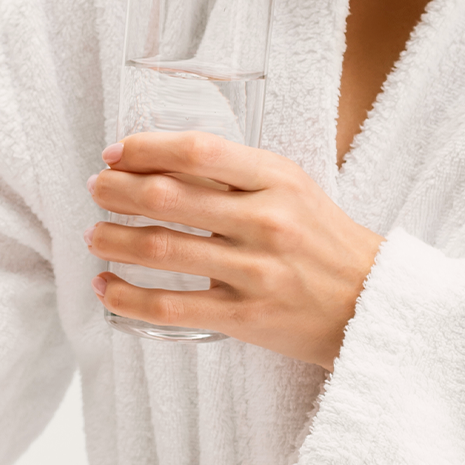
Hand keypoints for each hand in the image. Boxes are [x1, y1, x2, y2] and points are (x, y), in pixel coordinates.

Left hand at [86, 131, 382, 369]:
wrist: (371, 302)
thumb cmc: (323, 239)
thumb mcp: (291, 187)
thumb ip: (235, 172)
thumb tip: (159, 160)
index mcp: (277, 178)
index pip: (198, 150)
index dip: (145, 147)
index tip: (115, 152)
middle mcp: (266, 221)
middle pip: (169, 197)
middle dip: (117, 190)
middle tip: (95, 188)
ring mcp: (255, 271)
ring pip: (162, 250)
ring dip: (114, 239)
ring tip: (94, 235)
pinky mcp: (246, 317)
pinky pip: (171, 306)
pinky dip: (128, 297)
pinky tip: (107, 287)